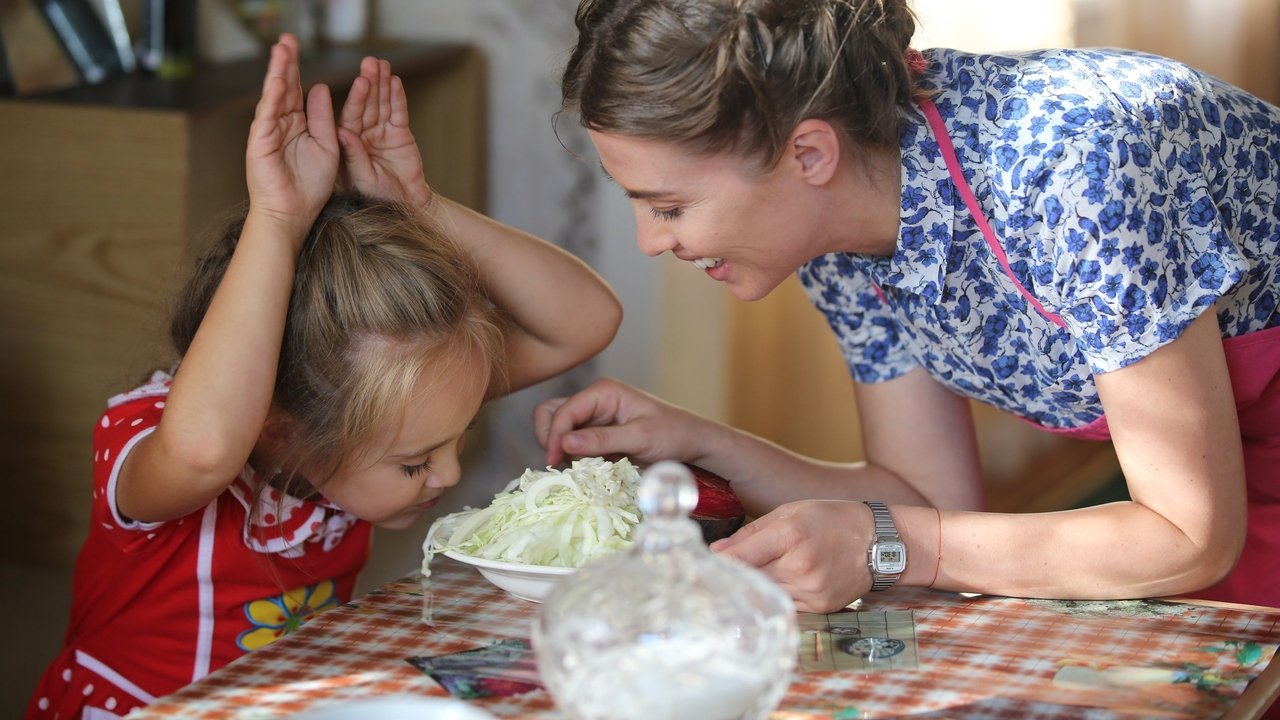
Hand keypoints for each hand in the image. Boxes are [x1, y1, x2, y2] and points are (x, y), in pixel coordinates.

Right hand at [246, 34, 339, 238]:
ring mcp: (269, 132)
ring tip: (282, 50)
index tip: (296, 46)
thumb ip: (322, 117)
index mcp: (297, 124)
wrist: (294, 213)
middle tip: (287, 39)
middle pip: (283, 87)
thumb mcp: (326, 145)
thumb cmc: (310, 186)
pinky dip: (273, 99)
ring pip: (274, 97)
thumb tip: (319, 87)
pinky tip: (279, 81)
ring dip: (278, 73)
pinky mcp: (261, 144)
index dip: (296, 68)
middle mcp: (281, 124)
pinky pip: (268, 117)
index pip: (297, 90)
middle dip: (285, 63)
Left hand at [337, 55, 432, 207]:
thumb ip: (353, 156)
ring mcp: (382, 133)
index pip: (350, 116)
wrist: (405, 207)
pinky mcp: (400, 134)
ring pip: (382, 104)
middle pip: (366, 104)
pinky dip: (398, 98)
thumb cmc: (378, 198)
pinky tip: (396, 82)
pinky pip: (398, 113)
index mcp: (348, 144)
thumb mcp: (362, 180)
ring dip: (382, 84)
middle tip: (371, 63)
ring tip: (383, 64)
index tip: (361, 81)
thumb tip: (342, 132)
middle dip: (369, 83)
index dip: (356, 98)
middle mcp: (363, 134)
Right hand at [533, 378, 711, 466]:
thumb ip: (602, 439)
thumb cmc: (673, 434)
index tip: (555, 462)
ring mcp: (593, 418)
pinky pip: (571, 443)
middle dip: (550, 437)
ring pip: (557, 428)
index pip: (563, 411)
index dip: (555, 435)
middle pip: (550, 413)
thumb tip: (564, 442)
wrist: (692, 442)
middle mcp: (594, 401)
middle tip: (562, 462)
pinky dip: (570, 456)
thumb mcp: (640, 438)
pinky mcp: (596, 435)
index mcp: (603, 392)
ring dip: (559, 447)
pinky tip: (586, 468)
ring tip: (576, 466)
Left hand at [711, 500, 872, 612]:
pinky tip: (784, 581)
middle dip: (737, 573)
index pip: (742, 557)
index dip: (720, 561)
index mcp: (792, 534)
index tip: (705, 561)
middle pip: (751, 578)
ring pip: (767, 593)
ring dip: (758, 585)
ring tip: (759, 571)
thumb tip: (717, 551)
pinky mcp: (820, 607)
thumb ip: (751, 533)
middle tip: (723, 569)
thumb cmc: (832, 520)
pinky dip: (779, 594)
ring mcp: (812, 590)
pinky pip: (786, 604)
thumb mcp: (791, 512)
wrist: (880, 542)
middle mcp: (801, 566)